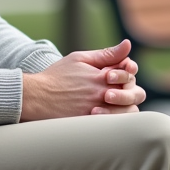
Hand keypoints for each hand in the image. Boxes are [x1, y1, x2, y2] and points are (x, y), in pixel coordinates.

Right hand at [21, 40, 146, 120]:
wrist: (37, 96)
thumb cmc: (57, 76)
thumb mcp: (80, 58)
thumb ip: (106, 53)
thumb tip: (127, 44)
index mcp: (101, 77)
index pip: (129, 75)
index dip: (127, 73)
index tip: (116, 74)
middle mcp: (101, 94)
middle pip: (132, 95)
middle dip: (129, 91)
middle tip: (115, 89)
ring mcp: (97, 111)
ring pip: (127, 112)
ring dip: (125, 106)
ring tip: (112, 103)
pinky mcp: (91, 124)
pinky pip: (113, 125)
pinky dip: (115, 119)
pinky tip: (106, 113)